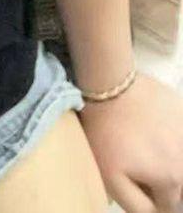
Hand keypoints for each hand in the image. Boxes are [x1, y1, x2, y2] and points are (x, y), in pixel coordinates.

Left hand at [78, 72, 182, 212]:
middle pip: (179, 185)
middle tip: (140, 165)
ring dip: (168, 161)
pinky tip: (153, 130)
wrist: (110, 83)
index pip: (169, 207)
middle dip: (162, 182)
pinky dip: (172, 140)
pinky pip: (180, 136)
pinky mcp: (182, 112)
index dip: (152, 201)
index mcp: (171, 179)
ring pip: (180, 161)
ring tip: (147, 149)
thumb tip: (156, 212)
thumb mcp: (112, 180)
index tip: (137, 185)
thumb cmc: (107, 133)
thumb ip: (138, 206)